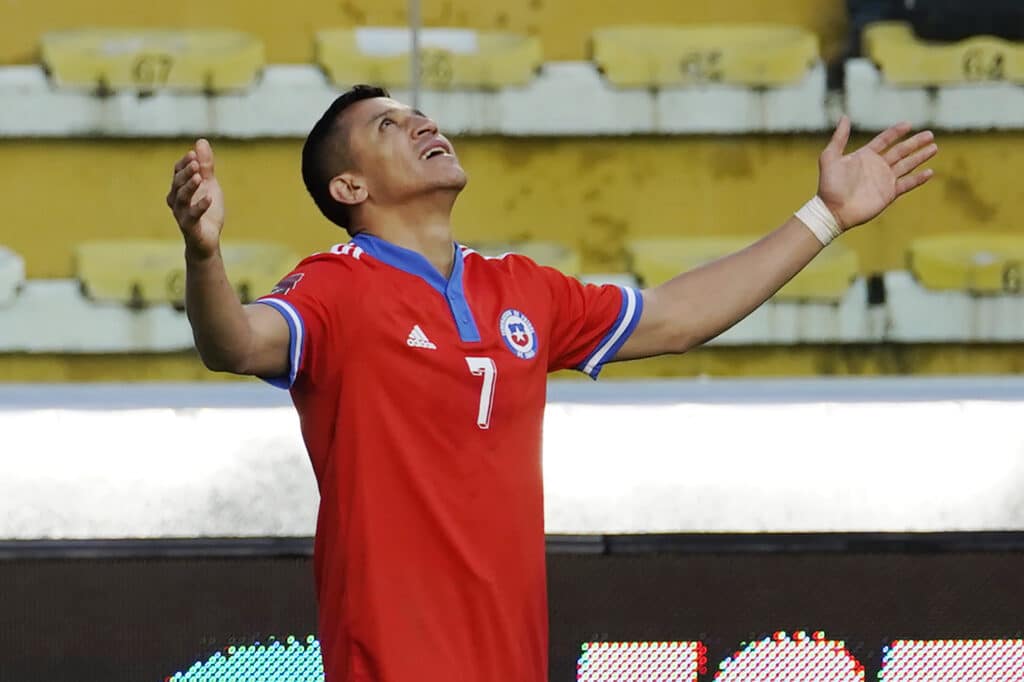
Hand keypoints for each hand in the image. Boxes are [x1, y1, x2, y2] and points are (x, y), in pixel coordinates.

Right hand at [166, 139, 224, 257]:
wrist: (207, 240)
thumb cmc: (206, 212)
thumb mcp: (209, 185)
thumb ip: (206, 165)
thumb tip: (201, 141)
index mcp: (179, 189)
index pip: (178, 173)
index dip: (185, 163)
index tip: (194, 154)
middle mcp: (176, 201)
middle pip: (178, 184)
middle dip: (186, 172)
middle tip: (196, 162)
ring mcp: (181, 214)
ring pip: (182, 199)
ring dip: (190, 187)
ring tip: (200, 177)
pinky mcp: (190, 228)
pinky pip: (192, 216)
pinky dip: (200, 206)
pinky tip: (209, 198)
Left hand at [817, 116, 936, 230]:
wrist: (833, 210)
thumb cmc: (829, 185)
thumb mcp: (830, 157)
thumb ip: (839, 138)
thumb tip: (844, 117)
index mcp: (865, 156)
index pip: (885, 140)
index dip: (896, 132)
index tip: (908, 124)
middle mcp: (877, 166)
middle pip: (901, 151)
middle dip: (915, 143)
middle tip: (930, 134)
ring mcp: (884, 180)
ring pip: (907, 165)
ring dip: (920, 157)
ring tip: (934, 148)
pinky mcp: (889, 194)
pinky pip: (907, 184)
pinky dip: (918, 179)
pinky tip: (930, 172)